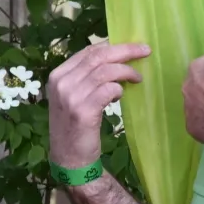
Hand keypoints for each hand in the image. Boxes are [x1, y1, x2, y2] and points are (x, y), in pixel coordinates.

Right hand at [47, 40, 150, 167]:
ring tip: (138, 78)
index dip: (112, 45)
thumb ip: (87, 78)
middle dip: (124, 51)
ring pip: (105, 71)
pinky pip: (108, 90)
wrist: (68, 157)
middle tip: (145, 50)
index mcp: (58, 75)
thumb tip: (116, 59)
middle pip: (98, 56)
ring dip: (126, 71)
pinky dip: (119, 89)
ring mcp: (71, 96)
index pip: (88, 51)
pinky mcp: (83, 110)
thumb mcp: (74, 97)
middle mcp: (62, 82)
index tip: (132, 46)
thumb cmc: (75, 126)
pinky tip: (122, 95)